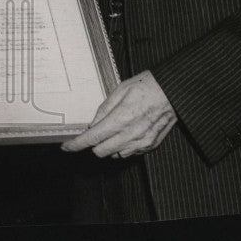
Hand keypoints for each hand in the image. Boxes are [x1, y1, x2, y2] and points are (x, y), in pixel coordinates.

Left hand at [62, 70, 176, 157]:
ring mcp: (142, 142)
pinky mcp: (151, 145)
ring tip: (115, 129)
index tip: (67, 147)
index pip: (92, 139)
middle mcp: (130, 135)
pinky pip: (130, 153)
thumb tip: (92, 124)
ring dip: (110, 146)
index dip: (76, 145)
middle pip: (101, 152)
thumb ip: (104, 109)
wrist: (173, 91)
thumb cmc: (146, 86)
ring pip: (116, 155)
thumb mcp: (120, 90)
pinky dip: (124, 146)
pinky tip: (128, 131)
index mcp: (120, 119)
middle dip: (94, 144)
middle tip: (96, 131)